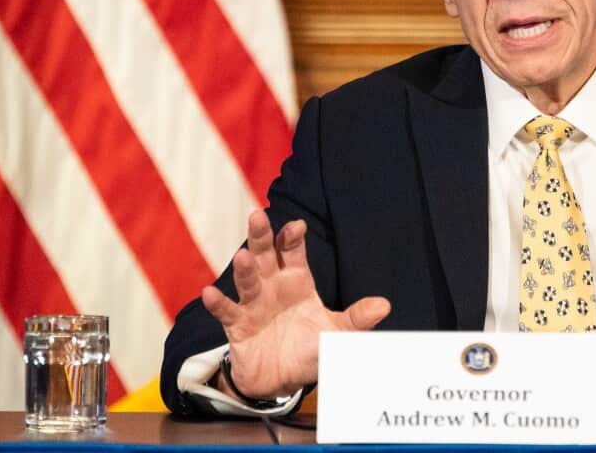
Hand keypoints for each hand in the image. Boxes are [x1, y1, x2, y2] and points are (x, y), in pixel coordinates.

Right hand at [201, 211, 390, 398]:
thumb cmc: (309, 347)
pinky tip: (210, 294)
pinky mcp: (238, 327)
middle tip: (257, 216)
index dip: (292, 237)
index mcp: (297, 281)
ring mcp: (253, 305)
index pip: (293, 252)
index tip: (297, 226)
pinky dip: (218, 304)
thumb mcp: (337, 333)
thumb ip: (357, 318)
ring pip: (247, 281)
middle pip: (265, 255)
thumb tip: (384, 306)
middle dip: (261, 236)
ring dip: (244, 269)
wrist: (283, 379)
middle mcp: (272, 287)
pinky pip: (227, 312)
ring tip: (243, 256)